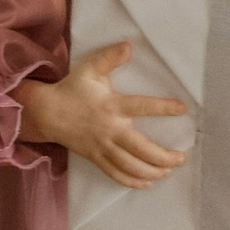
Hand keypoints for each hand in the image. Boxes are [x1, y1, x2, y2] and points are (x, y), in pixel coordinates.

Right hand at [19, 41, 189, 189]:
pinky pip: (115, 174)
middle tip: (181, 157)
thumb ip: (109, 57)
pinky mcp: (95, 158)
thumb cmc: (72, 89)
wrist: (46, 113)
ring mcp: (102, 147)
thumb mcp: (89, 68)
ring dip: (152, 171)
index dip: (162, 107)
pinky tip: (147, 183)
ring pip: (130, 165)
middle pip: (140, 148)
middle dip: (162, 156)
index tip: (182, 108)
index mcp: (112, 105)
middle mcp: (109, 129)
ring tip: (168, 171)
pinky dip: (132, 181)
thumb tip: (128, 46)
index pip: (141, 106)